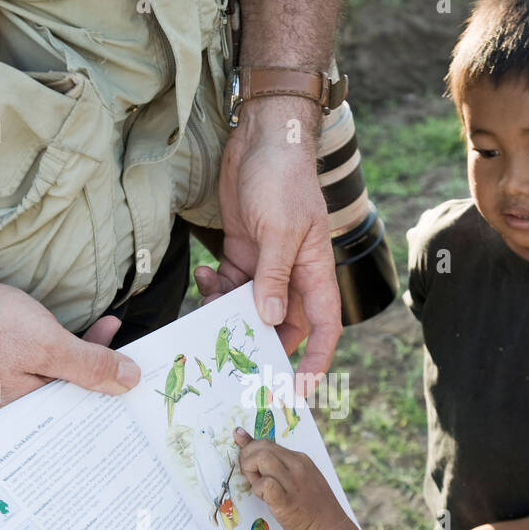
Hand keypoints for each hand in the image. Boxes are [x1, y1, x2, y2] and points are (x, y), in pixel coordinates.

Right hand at [0, 272, 139, 414]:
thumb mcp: (50, 346)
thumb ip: (91, 366)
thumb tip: (130, 382)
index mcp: (26, 418)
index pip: (80, 420)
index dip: (111, 402)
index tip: (138, 385)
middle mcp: (14, 414)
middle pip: (71, 400)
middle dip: (102, 374)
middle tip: (130, 351)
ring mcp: (5, 393)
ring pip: (57, 381)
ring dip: (85, 355)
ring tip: (109, 328)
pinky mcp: (0, 372)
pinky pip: (41, 369)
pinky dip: (62, 351)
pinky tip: (75, 334)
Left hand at [196, 97, 341, 390]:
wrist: (262, 138)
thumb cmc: (282, 179)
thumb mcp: (279, 229)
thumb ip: (273, 276)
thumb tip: (268, 318)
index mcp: (315, 273)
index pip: (324, 330)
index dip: (314, 363)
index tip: (299, 391)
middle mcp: (293, 276)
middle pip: (282, 327)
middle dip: (259, 348)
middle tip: (234, 369)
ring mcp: (267, 266)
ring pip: (249, 311)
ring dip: (227, 318)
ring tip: (207, 317)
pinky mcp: (242, 254)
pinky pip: (229, 288)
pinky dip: (214, 291)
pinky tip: (204, 280)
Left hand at [234, 428, 343, 529]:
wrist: (329, 527)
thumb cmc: (313, 506)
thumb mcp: (303, 478)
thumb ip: (282, 467)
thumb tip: (258, 455)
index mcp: (300, 459)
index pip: (268, 443)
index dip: (250, 446)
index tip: (239, 440)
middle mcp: (297, 466)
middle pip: (262, 447)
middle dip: (247, 458)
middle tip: (250, 476)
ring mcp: (292, 482)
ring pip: (262, 459)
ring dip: (251, 471)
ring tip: (257, 486)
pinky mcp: (286, 501)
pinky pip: (265, 484)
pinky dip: (258, 489)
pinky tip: (264, 497)